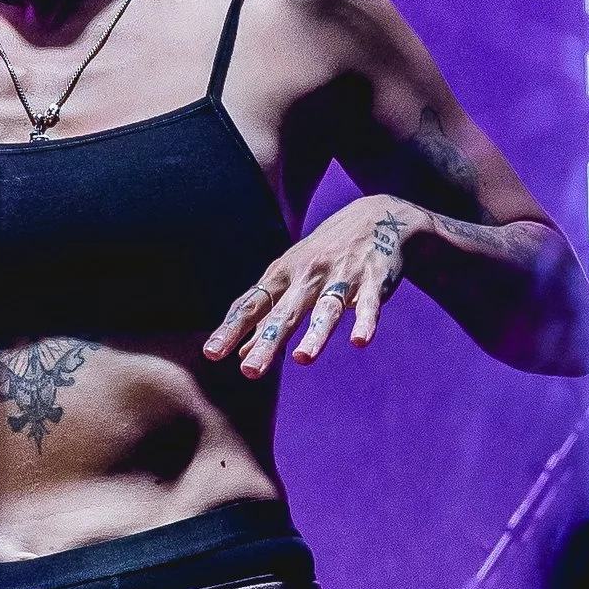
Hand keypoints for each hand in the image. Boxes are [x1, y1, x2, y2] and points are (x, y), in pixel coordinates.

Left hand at [204, 197, 416, 378]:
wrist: (377, 216)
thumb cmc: (323, 253)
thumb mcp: (291, 277)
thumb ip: (267, 315)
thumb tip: (241, 353)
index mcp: (283, 274)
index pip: (252, 305)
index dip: (232, 329)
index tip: (211, 354)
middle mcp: (309, 275)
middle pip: (284, 313)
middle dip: (267, 342)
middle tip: (249, 372)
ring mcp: (342, 277)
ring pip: (325, 309)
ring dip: (314, 334)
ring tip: (302, 359)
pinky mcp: (374, 282)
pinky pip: (368, 305)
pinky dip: (365, 322)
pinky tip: (360, 341)